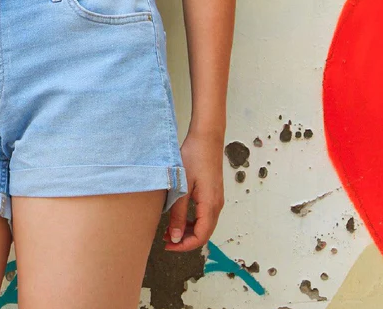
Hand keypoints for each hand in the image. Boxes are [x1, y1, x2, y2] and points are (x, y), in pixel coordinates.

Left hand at [163, 128, 224, 251]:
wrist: (206, 138)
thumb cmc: (194, 157)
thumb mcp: (182, 187)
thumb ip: (178, 213)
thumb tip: (175, 237)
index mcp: (210, 205)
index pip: (200, 237)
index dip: (184, 246)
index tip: (168, 245)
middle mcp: (216, 205)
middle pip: (203, 233)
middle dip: (184, 240)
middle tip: (165, 239)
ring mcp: (216, 199)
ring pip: (203, 224)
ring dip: (187, 230)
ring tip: (168, 229)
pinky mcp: (213, 193)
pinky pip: (204, 214)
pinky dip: (191, 220)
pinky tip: (178, 216)